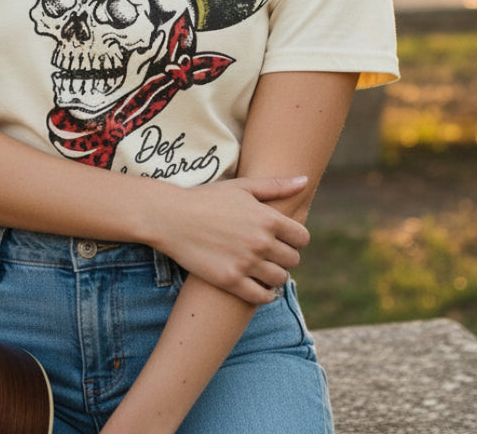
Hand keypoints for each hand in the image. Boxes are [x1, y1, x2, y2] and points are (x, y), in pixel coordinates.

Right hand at [151, 176, 309, 304]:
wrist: (171, 217)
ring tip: (263, 269)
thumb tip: (305, 180)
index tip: (283, 239)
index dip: (295, 239)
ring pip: (280, 279)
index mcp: (267, 218)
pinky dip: (264, 294)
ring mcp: (246, 263)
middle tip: (270, 254)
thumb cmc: (207, 198)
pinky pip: (262, 297)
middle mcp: (261, 242)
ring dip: (275, 276)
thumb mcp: (242, 186)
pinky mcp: (231, 281)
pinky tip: (257, 286)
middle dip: (284, 257)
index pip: (302, 238)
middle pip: (293, 260)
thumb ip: (276, 186)